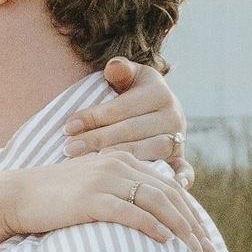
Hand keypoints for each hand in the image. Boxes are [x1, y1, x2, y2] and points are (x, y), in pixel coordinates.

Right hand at [0, 151, 213, 251]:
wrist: (14, 195)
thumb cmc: (52, 198)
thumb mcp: (90, 186)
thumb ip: (118, 190)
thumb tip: (148, 216)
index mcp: (119, 160)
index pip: (168, 186)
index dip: (191, 212)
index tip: (203, 237)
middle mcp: (115, 165)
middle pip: (169, 194)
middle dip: (194, 224)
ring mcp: (103, 180)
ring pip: (157, 202)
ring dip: (182, 229)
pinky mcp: (90, 198)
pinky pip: (132, 212)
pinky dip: (153, 227)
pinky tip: (165, 242)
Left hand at [62, 57, 193, 186]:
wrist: (155, 106)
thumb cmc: (131, 89)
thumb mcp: (127, 75)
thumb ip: (120, 69)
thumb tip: (114, 67)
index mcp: (158, 93)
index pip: (120, 108)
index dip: (93, 117)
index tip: (67, 127)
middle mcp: (173, 116)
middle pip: (131, 131)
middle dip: (97, 140)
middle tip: (70, 149)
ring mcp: (179, 138)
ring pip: (150, 150)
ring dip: (122, 158)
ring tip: (94, 163)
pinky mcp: (181, 158)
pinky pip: (184, 169)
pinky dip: (181, 177)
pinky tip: (172, 185)